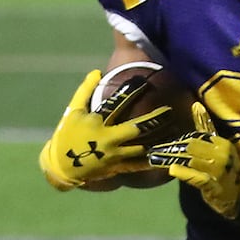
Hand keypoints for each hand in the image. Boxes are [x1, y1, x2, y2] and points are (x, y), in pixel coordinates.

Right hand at [38, 70, 173, 188]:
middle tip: (170, 110)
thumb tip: (97, 72)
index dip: (131, 92)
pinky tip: (169, 152)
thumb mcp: (73, 111)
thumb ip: (85, 91)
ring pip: (143, 147)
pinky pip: (141, 164)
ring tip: (176, 130)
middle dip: (155, 120)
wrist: (63, 166)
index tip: (144, 82)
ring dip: (159, 139)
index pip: (117, 104)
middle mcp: (108, 139)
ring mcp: (115, 155)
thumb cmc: (67, 135)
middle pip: (137, 128)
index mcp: (97, 123)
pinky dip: (156, 159)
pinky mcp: (120, 168)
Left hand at [146, 103, 239, 217]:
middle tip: (155, 150)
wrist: (237, 194)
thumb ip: (206, 127)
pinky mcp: (214, 187)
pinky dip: (185, 173)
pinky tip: (172, 169)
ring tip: (155, 159)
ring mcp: (219, 171)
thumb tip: (196, 104)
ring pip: (192, 161)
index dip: (181, 138)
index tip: (164, 139)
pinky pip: (197, 177)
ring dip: (173, 160)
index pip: (198, 136)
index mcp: (223, 143)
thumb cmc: (224, 167)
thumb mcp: (218, 146)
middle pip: (192, 147)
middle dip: (173, 148)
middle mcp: (222, 155)